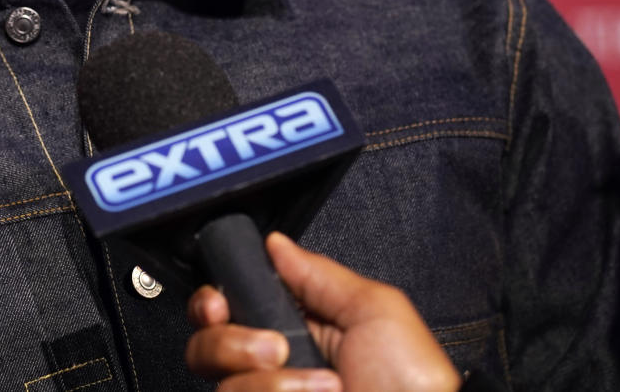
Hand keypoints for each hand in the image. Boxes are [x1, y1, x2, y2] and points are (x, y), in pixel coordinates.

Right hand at [185, 232, 462, 391]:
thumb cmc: (412, 382)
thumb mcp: (374, 309)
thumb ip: (318, 274)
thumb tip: (276, 243)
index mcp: (298, 329)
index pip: (230, 307)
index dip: (213, 300)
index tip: (219, 300)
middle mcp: (274, 368)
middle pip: (206, 344)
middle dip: (231, 339)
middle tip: (277, 346)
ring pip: (223, 382)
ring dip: (272, 380)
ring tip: (324, 387)